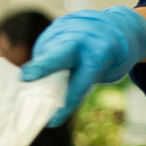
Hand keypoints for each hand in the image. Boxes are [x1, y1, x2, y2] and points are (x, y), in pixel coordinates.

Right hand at [20, 8, 145, 128]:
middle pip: (59, 55)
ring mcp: (70, 28)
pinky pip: (45, 46)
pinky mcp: (58, 24)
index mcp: (100, 55)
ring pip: (47, 52)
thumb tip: (49, 96)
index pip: (80, 84)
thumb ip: (79, 80)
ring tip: (36, 77)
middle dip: (42, 66)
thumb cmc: (111, 58)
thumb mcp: (104, 72)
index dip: (66, 103)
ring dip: (39, 67)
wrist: (120, 26)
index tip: (52, 121)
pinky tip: (46, 61)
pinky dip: (43, 58)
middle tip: (25, 77)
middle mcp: (83, 39)